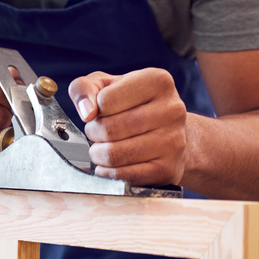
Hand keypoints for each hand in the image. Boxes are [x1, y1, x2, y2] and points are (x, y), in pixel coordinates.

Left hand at [69, 68, 188, 186]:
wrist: (170, 133)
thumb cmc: (135, 105)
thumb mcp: (108, 85)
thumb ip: (85, 88)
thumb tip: (87, 111)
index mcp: (158, 81)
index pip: (105, 100)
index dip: (95, 110)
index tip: (101, 112)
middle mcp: (172, 109)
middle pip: (109, 129)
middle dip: (94, 134)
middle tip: (98, 134)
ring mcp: (173, 141)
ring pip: (114, 155)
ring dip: (99, 155)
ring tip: (103, 149)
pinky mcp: (168, 168)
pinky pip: (124, 176)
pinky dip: (108, 174)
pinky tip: (110, 166)